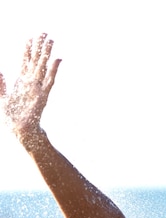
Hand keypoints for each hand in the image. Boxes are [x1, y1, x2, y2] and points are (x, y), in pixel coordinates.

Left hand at [0, 33, 60, 148]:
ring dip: (47, 54)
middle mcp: (31, 83)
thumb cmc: (11, 118)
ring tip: (51, 41)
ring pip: (44, 67)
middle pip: (36, 60)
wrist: (20, 131)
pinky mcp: (43, 96)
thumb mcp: (1, 98)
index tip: (30, 37)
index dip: (27, 49)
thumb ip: (0, 85)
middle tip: (44, 33)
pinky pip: (49, 81)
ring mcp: (38, 88)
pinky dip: (53, 70)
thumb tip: (0, 71)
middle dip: (39, 47)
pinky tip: (57, 60)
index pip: (25, 61)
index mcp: (21, 82)